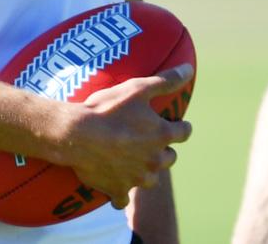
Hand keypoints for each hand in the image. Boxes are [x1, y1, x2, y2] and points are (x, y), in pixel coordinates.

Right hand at [63, 64, 192, 209]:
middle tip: (147, 139)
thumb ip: (166, 80)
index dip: (180, 126)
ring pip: (151, 179)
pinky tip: (115, 182)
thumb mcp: (138, 88)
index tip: (175, 123)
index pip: (184, 132)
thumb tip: (190, 69)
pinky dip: (121, 192)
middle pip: (169, 158)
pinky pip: (123, 198)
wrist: (77, 134)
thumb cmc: (108, 109)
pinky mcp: (118, 190)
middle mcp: (154, 160)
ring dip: (146, 170)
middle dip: (162, 149)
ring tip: (133, 159)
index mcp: (162, 134)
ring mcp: (137, 178)